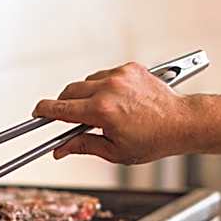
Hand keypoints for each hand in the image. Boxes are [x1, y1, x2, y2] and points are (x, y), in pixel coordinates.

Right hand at [32, 62, 193, 163]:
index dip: (45, 112)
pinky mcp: (130, 68)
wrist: (183, 122)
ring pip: (88, 82)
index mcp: (102, 111)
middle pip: (70, 91)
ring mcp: (120, 75)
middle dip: (64, 104)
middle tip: (68, 119)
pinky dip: (104, 86)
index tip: (38, 114)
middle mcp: (109, 88)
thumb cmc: (154, 139)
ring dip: (86, 95)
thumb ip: (83, 147)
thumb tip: (62, 149)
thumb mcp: (115, 151)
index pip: (61, 108)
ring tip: (99, 112)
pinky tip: (115, 100)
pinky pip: (106, 75)